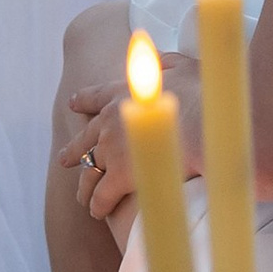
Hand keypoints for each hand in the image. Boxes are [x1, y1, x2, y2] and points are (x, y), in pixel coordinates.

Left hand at [60, 47, 202, 222]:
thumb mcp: (184, 67)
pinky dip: (98, 204)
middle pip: (85, 138)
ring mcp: (111, 148)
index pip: (95, 96)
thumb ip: (166, 63)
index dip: (83, 101)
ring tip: (83, 196)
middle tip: (64, 159)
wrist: (208, 124)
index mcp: (123, 92)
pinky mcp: (119, 176)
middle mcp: (111, 120)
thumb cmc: (203, 95)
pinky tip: (97, 212)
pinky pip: (101, 195)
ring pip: (90, 170)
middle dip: (74, 150)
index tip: (72, 104)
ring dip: (86, 185)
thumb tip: (158, 60)